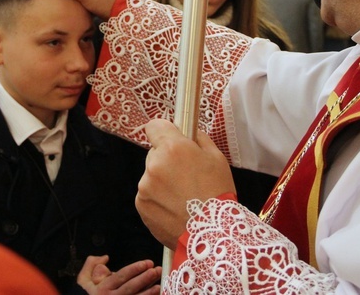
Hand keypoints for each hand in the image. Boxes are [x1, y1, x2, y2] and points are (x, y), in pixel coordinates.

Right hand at [77, 255, 160, 294]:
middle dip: (145, 278)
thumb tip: (105, 257)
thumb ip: (91, 264)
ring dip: (148, 293)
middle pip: (131, 287)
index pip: (122, 276)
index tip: (147, 262)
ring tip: (158, 285)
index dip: (135, 269)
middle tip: (156, 270)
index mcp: (103, 288)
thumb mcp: (82, 280)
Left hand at [136, 119, 235, 248]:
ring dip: (162, 181)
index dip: (163, 131)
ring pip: (151, 175)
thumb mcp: (217, 158)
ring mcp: (144, 186)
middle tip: (186, 175)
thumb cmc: (217, 194)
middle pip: (154, 153)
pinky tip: (175, 208)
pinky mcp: (141, 204)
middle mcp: (154, 164)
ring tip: (182, 196)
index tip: (170, 138)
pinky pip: (148, 194)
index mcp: (173, 148)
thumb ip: (199, 139)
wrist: (211, 234)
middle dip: (167, 160)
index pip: (154, 126)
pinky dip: (158, 199)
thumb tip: (189, 132)